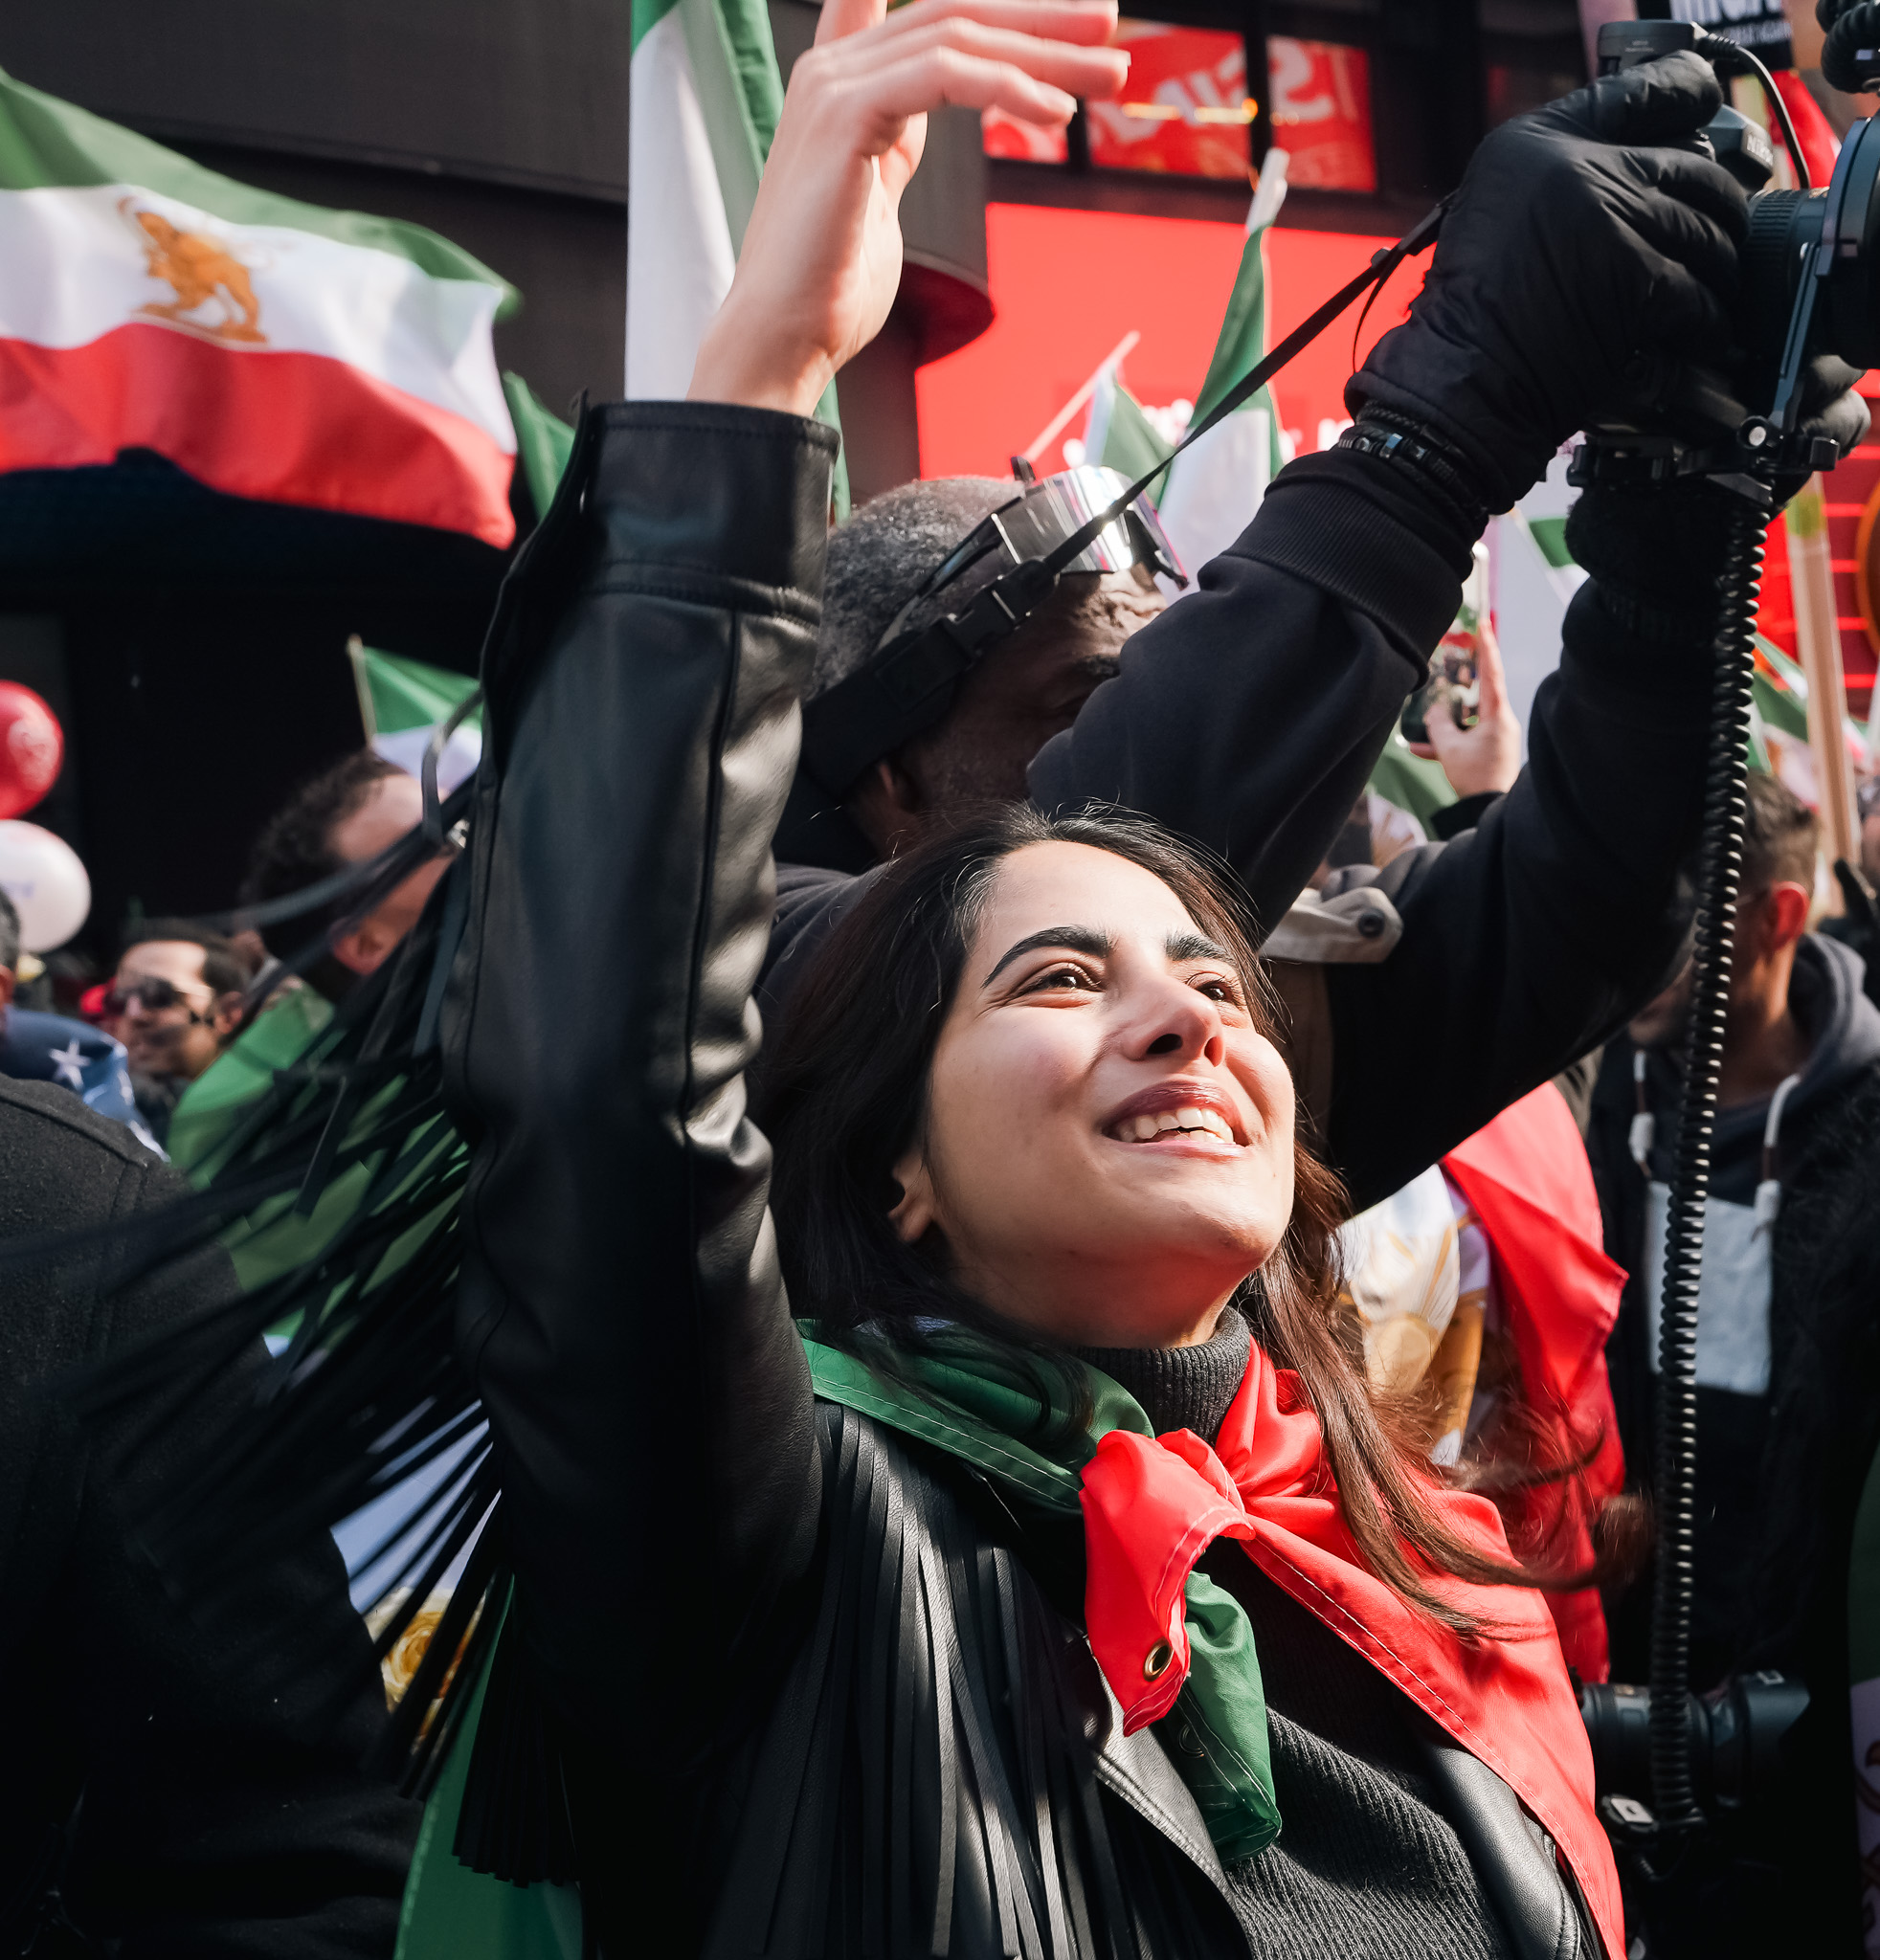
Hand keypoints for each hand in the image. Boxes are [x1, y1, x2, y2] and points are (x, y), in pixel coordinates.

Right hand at [689, 0, 1126, 415]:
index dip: (992, 5)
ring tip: (1105, 78)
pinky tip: (1053, 114)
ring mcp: (835, 88)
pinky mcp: (847, 117)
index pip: (924, 10)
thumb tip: (935, 111)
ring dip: (1046, 54)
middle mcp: (833, 70)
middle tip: (1110, 26)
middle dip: (1043, 17)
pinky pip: (946, 76)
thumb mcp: (877, 189)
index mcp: (842, 82)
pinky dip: (1008, 89)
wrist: (782, 337)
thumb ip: (899, 137)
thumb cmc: (830, 286)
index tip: (1063, 18)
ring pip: (960, 35)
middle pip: (955, 10)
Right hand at [1348, 51, 1746, 511]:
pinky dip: (1708, 321)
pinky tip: (1704, 333)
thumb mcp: (1491, 215)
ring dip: (1719, 267)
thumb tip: (1631, 181)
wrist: (1458, 385)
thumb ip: (1555, 183)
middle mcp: (1575, 167)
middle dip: (1719, 207)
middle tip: (1722, 232)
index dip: (1683, 103)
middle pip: (1691, 168)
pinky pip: (1700, 293)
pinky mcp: (1637, 277)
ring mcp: (1611, 218)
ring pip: (1706, 232)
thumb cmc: (1465, 322)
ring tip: (1715, 289)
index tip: (1703, 121)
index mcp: (1533, 143)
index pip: (1637, 96)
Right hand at [1408, 618, 1519, 798]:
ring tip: (1424, 719)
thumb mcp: (1450, 749)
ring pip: (1468, 719)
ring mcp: (1496, 737)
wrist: (1488, 809)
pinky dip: (1446, 742)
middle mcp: (1500, 722)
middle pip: (1479, 693)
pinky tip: (1420, 750)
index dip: (1487, 647)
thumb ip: (1438, 725)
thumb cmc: (1474, 777)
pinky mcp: (1489, 752)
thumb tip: (1434, 712)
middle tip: (1454, 659)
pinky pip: (1465, 739)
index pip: (1491, 673)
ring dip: (1445, 720)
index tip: (1485, 624)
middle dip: (1461, 681)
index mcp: (1496, 715)